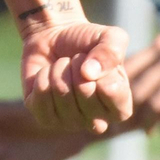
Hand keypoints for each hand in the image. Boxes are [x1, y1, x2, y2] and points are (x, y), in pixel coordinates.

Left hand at [20, 20, 130, 134]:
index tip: (96, 60)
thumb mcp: (109, 37)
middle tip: (75, 61)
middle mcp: (97, 122)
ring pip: (61, 93)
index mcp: (119, 107)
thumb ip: (111, 52)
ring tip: (61, 67)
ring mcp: (71, 123)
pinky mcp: (46, 119)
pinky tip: (46, 75)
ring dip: (57, 70)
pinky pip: (39, 100)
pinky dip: (40, 78)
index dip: (100, 68)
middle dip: (76, 65)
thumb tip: (89, 74)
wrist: (53, 37)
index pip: (111, 92)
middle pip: (84, 91)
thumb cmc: (87, 41)